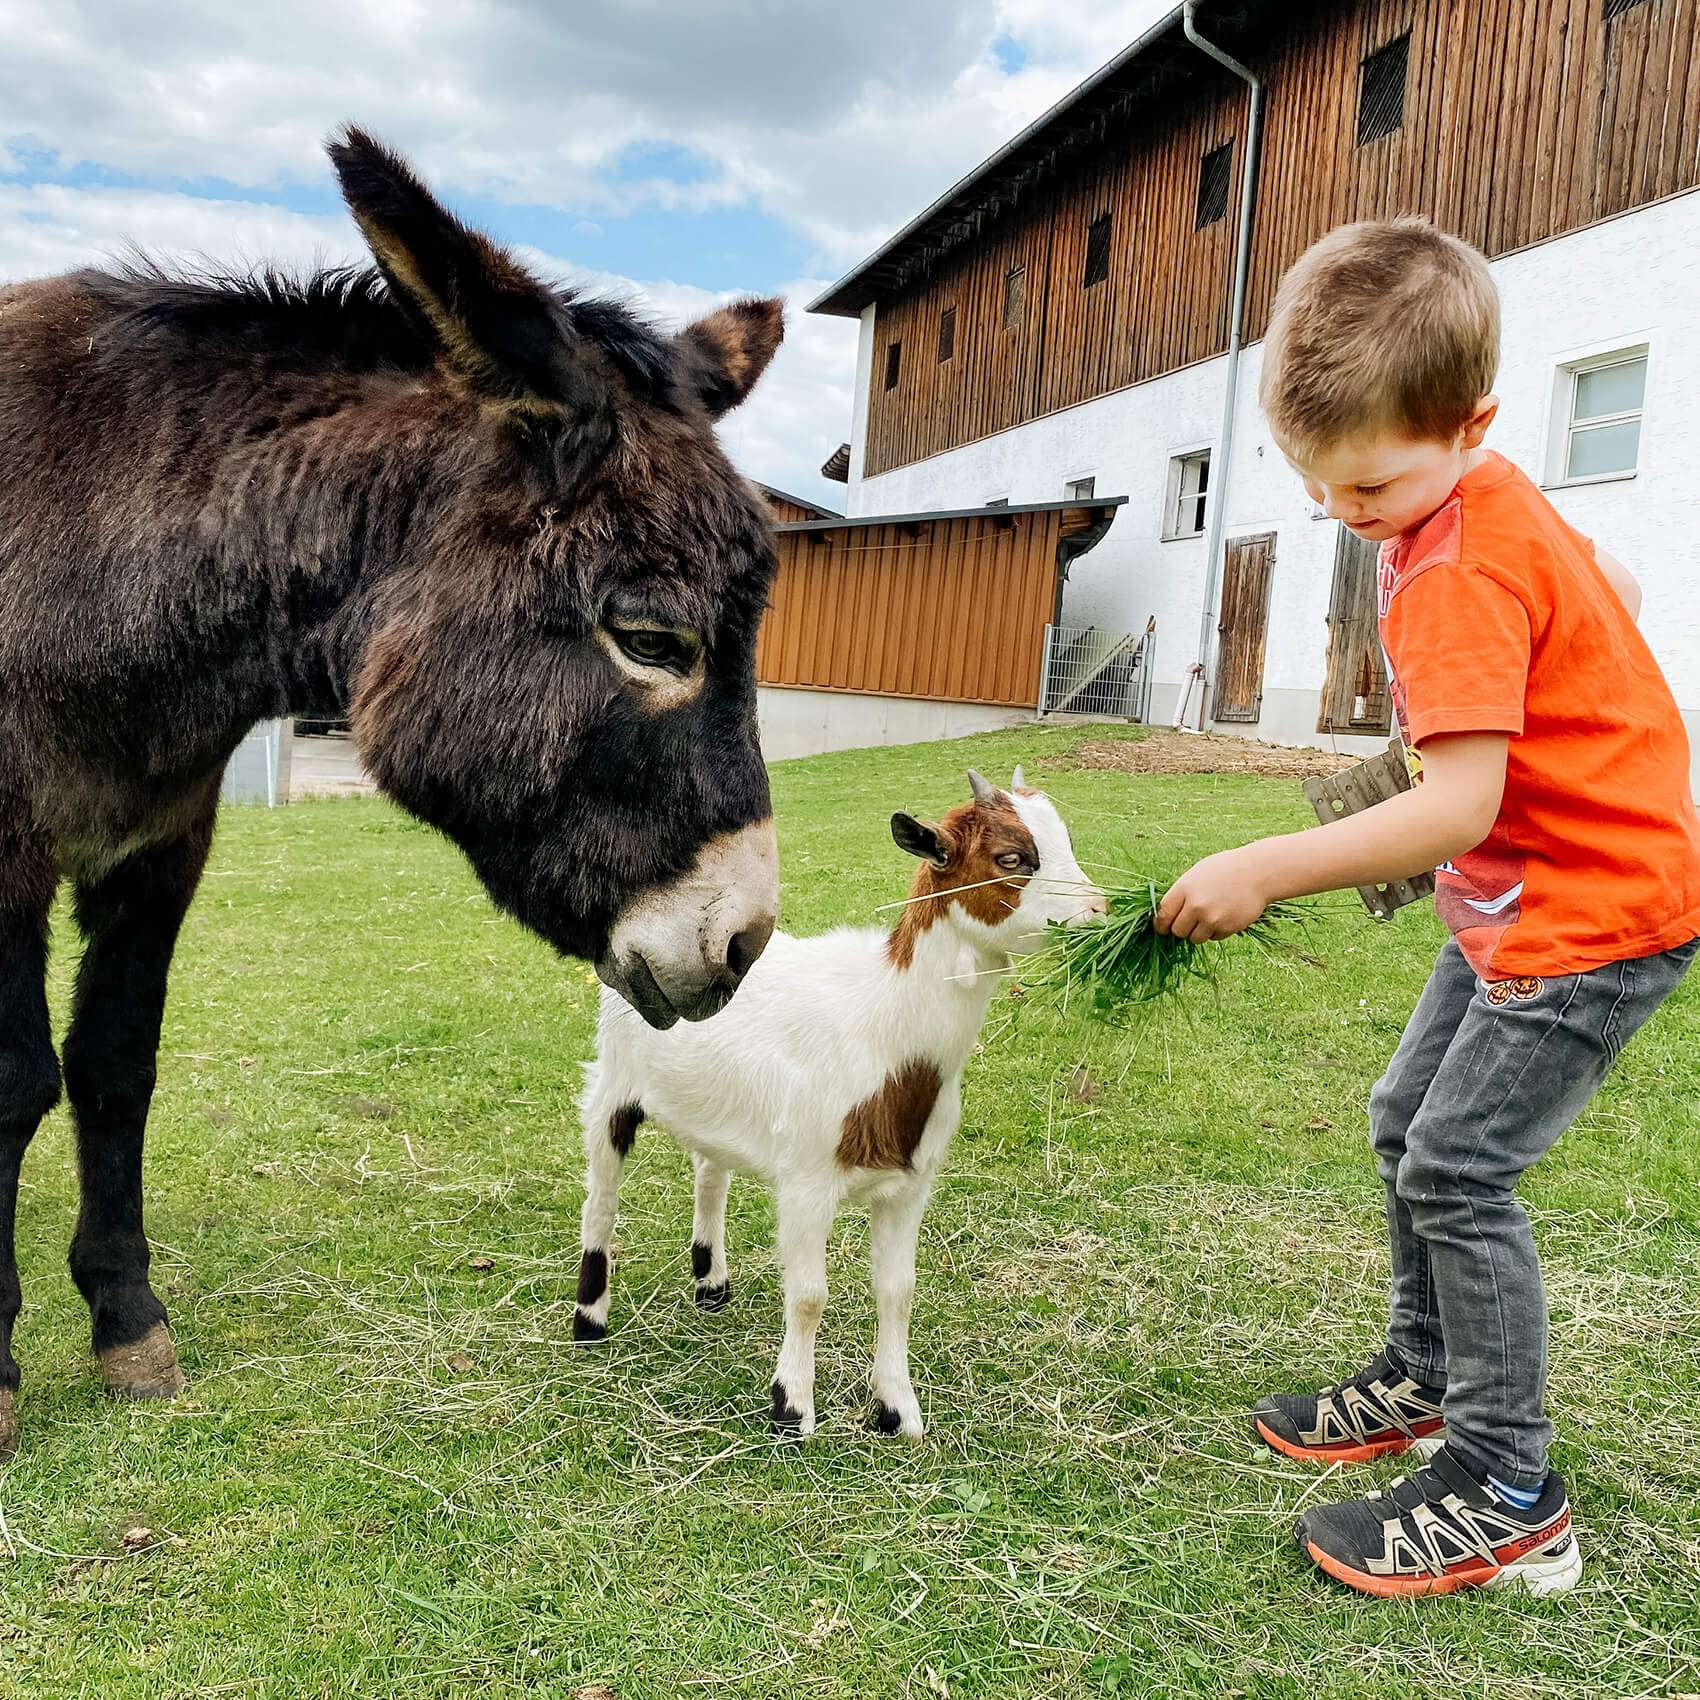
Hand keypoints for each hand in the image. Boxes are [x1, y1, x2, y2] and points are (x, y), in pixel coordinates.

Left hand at [1154, 848, 1271, 941]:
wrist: (1258, 872)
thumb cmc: (1225, 869)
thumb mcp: (1197, 874)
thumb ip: (1182, 893)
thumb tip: (1165, 914)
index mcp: (1185, 888)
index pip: (1163, 914)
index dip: (1160, 924)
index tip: (1162, 928)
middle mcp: (1196, 905)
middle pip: (1177, 930)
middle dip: (1181, 929)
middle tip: (1189, 922)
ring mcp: (1212, 918)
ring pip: (1194, 938)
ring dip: (1198, 932)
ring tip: (1209, 917)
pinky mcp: (1227, 928)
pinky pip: (1213, 938)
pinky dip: (1216, 931)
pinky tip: (1224, 915)